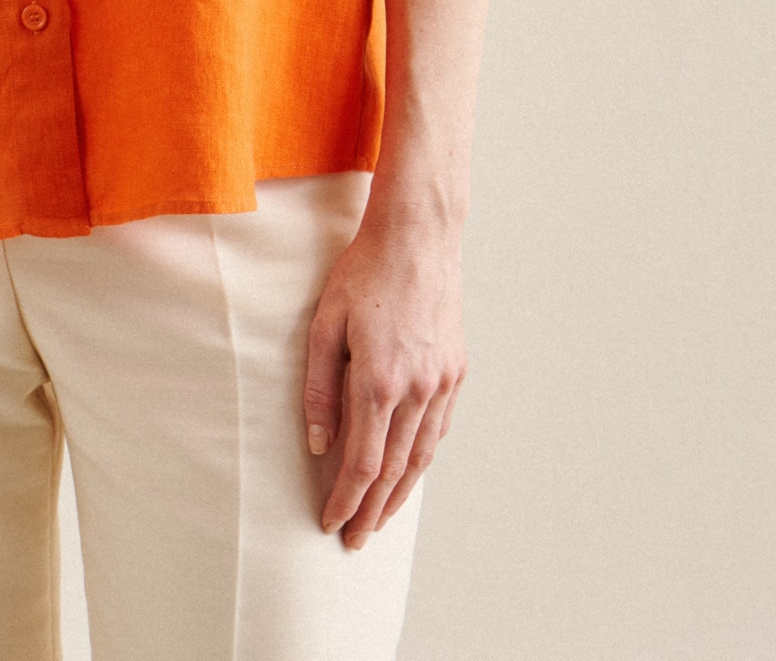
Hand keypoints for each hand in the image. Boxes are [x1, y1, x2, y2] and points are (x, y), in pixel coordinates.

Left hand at [302, 211, 465, 547]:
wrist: (417, 237)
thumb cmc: (364, 273)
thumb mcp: (325, 323)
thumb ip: (320, 387)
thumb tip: (319, 443)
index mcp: (380, 380)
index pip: (363, 461)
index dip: (346, 498)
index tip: (331, 522)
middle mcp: (417, 388)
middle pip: (395, 470)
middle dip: (373, 510)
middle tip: (356, 540)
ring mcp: (442, 381)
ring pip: (422, 455)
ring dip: (401, 493)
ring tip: (381, 518)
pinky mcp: (456, 370)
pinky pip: (440, 428)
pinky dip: (423, 457)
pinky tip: (410, 470)